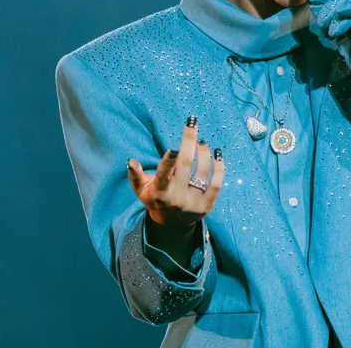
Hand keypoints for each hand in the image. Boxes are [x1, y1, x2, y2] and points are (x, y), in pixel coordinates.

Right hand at [127, 116, 223, 233]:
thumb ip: (135, 175)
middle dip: (189, 142)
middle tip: (192, 125)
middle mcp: (177, 198)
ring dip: (204, 152)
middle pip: (186, 165)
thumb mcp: (141, 190)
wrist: (171, 225)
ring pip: (203, 171)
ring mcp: (194, 202)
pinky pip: (216, 183)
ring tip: (202, 142)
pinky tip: (217, 154)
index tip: (173, 147)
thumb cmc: (155, 199)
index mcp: (160, 193)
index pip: (164, 176)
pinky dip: (219, 167)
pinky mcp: (207, 205)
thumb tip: (131, 161)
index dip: (169, 162)